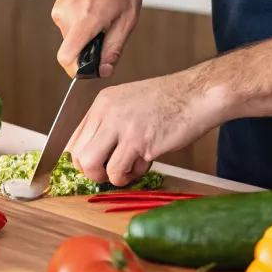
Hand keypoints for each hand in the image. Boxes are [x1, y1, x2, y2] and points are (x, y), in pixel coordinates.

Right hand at [52, 0, 142, 76]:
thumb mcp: (128, 22)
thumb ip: (113, 49)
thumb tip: (103, 73)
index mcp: (87, 18)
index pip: (66, 56)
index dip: (78, 69)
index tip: (92, 66)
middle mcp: (68, 13)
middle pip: (71, 50)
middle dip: (87, 50)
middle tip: (106, 33)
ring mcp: (61, 8)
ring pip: (69, 40)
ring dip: (83, 37)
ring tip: (100, 19)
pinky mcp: (58, 5)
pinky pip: (66, 28)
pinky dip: (79, 27)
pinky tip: (92, 11)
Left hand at [67, 71, 220, 186]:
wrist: (198, 95)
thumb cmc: (171, 102)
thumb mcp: (131, 105)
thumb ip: (111, 126)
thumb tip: (96, 158)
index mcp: (103, 102)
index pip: (74, 139)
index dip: (82, 161)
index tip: (96, 169)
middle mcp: (106, 111)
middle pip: (77, 155)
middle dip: (93, 172)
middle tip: (114, 171)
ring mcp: (120, 125)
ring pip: (91, 166)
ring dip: (110, 176)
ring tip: (130, 168)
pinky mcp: (137, 140)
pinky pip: (118, 172)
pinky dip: (131, 176)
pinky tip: (146, 162)